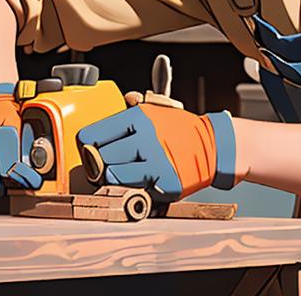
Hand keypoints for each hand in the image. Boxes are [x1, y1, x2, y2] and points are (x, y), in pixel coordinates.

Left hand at [77, 104, 235, 201]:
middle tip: (106, 163)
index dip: (87, 144)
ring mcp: (156, 162)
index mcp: (138, 117)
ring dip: (114, 176)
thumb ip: (128, 115)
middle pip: (101, 157)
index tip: (89, 148)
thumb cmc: (179, 129)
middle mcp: (145, 138)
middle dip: (100, 162)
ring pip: (114, 175)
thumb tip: (105, 120)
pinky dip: (134, 188)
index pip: (93, 134)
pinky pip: (135, 190)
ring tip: (123, 172)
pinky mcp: (165, 183)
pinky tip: (142, 180)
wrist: (213, 145)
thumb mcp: (154, 111)